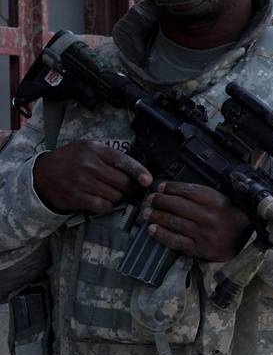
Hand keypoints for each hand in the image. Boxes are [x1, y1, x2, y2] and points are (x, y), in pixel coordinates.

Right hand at [34, 140, 151, 213]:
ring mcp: (83, 182)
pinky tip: (102, 201)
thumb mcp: (88, 148)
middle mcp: (90, 165)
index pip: (124, 161)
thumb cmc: (70, 160)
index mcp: (95, 150)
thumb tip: (136, 169)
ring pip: (115, 195)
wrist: (41, 174)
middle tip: (127, 188)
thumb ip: (109, 155)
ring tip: (110, 192)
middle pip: (123, 182)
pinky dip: (107, 206)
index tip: (148, 180)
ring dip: (118, 197)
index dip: (139, 172)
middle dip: (129, 188)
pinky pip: (103, 206)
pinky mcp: (77, 197)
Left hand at [143, 182, 252, 260]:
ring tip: (148, 212)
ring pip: (174, 222)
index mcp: (216, 201)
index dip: (171, 188)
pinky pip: (176, 240)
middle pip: (178, 206)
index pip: (188, 191)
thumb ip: (202, 196)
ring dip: (158, 216)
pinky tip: (152, 229)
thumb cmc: (233, 218)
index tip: (160, 187)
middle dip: (160, 201)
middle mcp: (209, 216)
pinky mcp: (200, 248)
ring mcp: (204, 233)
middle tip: (150, 199)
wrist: (246, 241)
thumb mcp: (222, 201)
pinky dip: (162, 234)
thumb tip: (176, 192)